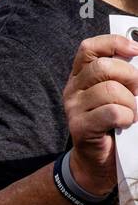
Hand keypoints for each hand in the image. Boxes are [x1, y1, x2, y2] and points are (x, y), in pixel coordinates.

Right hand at [61, 34, 137, 196]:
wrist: (99, 161)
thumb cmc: (115, 124)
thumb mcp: (119, 95)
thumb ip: (125, 78)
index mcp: (82, 76)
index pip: (90, 48)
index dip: (114, 43)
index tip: (135, 50)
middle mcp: (74, 88)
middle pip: (102, 67)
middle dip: (130, 76)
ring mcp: (74, 108)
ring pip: (110, 90)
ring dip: (131, 103)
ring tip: (132, 113)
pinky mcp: (79, 126)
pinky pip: (112, 112)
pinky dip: (127, 117)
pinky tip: (126, 124)